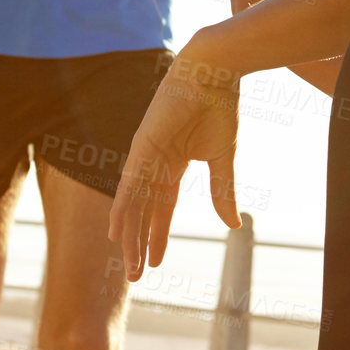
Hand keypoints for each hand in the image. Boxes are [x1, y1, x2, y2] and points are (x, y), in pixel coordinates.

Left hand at [108, 49, 240, 278]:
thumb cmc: (220, 108)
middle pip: (144, 213)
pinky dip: (121, 211)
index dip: (158, 235)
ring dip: (131, 238)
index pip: (162, 208)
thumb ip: (224, 192)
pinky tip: (116, 234)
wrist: (214, 73)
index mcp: (174, 163)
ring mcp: (145, 157)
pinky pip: (128, 186)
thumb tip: (234, 225)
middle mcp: (155, 163)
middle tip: (136, 276)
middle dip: (140, 245)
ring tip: (130, 268)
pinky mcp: (142, 148)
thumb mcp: (224, 159)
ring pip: (134, 206)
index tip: (156, 262)